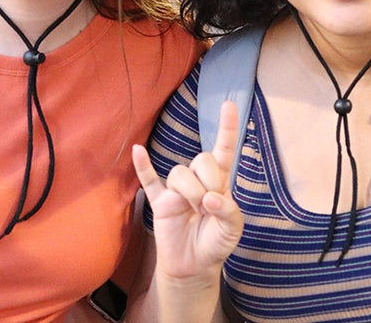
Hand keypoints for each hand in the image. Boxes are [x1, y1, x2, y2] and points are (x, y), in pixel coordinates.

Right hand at [132, 100, 242, 281]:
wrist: (193, 267)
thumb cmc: (215, 244)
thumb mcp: (232, 231)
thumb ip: (228, 211)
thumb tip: (210, 198)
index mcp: (220, 183)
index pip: (225, 150)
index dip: (228, 128)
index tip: (229, 104)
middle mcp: (198, 181)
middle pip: (201, 160)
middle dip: (206, 180)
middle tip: (208, 205)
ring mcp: (177, 190)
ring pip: (180, 172)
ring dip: (189, 190)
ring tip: (194, 210)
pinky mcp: (160, 202)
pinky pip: (149, 180)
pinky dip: (143, 166)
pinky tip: (137, 150)